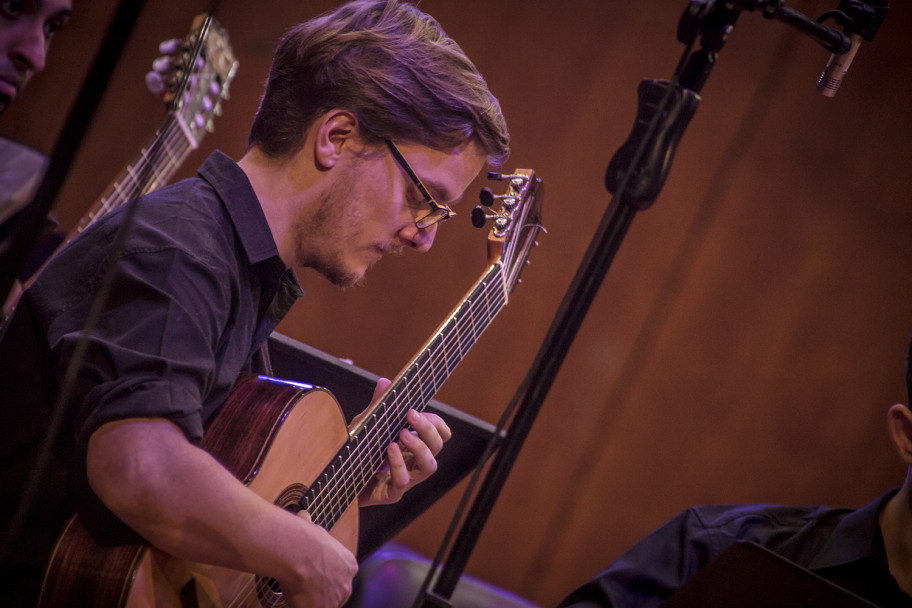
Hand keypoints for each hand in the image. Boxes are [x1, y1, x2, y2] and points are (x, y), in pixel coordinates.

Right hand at [278, 510, 358, 607]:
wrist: (298, 552)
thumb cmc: (305, 539)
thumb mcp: (314, 529)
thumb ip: (313, 530)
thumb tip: (303, 515)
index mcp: (349, 565)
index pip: (340, 577)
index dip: (327, 579)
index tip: (316, 577)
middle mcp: (346, 584)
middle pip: (335, 594)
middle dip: (321, 593)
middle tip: (304, 588)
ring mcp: (335, 600)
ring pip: (324, 604)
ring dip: (310, 601)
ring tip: (297, 593)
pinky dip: (300, 606)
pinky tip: (292, 600)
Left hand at [358, 379, 452, 505]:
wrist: (335, 481)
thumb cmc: (356, 453)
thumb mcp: (365, 426)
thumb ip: (377, 406)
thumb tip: (385, 382)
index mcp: (413, 445)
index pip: (440, 434)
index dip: (436, 423)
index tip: (417, 411)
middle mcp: (414, 462)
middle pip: (437, 447)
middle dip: (428, 429)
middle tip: (411, 415)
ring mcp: (406, 479)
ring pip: (429, 466)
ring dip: (419, 448)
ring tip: (402, 435)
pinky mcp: (391, 494)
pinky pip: (403, 482)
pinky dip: (399, 465)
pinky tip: (389, 450)